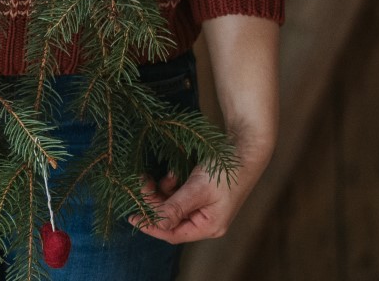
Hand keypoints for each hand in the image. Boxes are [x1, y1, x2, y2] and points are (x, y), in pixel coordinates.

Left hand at [130, 141, 270, 243]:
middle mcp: (205, 219)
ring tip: (160, 177)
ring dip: (161, 191)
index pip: (173, 233)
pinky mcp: (200, 191)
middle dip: (154, 202)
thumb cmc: (226, 169)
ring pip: (172, 204)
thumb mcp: (198, 189)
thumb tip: (154, 223)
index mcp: (209, 226)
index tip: (132, 215)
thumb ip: (175, 207)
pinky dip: (171, 184)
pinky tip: (173, 173)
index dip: (151, 225)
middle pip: (170, 218)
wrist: (246, 145)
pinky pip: (178, 193)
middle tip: (142, 184)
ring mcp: (203, 205)